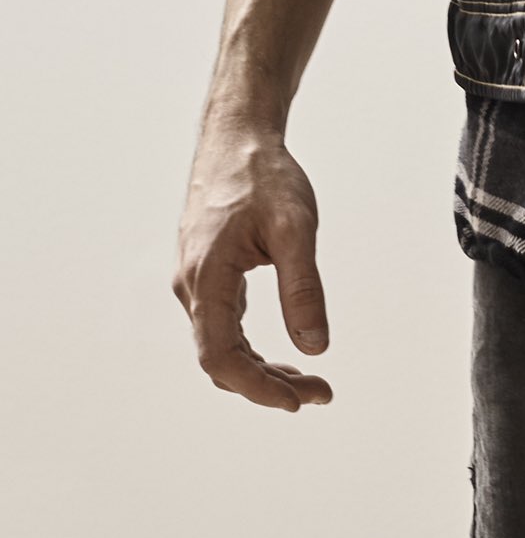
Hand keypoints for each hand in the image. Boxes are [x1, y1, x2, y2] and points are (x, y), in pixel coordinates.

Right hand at [172, 117, 334, 409]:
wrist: (236, 137)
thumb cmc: (264, 176)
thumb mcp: (295, 227)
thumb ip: (303, 287)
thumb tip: (316, 346)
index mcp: (207, 278)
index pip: (221, 357)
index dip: (257, 388)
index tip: (299, 400)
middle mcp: (191, 286)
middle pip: (221, 359)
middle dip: (268, 384)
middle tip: (319, 392)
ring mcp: (195, 281)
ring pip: (221, 344)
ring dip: (261, 369)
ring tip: (309, 379)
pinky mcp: (206, 273)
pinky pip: (222, 325)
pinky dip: (251, 347)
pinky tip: (281, 353)